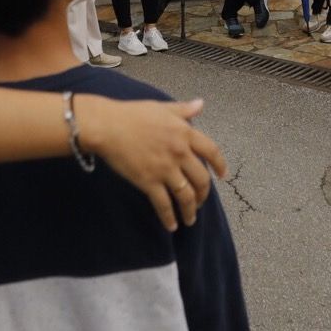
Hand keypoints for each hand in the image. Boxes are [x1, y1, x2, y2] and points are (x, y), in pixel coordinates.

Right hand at [77, 96, 227, 229]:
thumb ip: (184, 110)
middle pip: (201, 179)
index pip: (212, 151)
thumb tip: (201, 104)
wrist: (108, 126)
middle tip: (201, 201)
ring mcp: (165, 169)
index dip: (220, 165)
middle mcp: (180, 153)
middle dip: (204, 194)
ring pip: (186, 196)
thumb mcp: (163, 107)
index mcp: (185, 133)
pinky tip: (171, 225)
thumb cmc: (133, 114)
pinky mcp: (149, 182)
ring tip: (190, 219)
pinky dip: (169, 218)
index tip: (222, 175)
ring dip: (190, 210)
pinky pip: (164, 204)